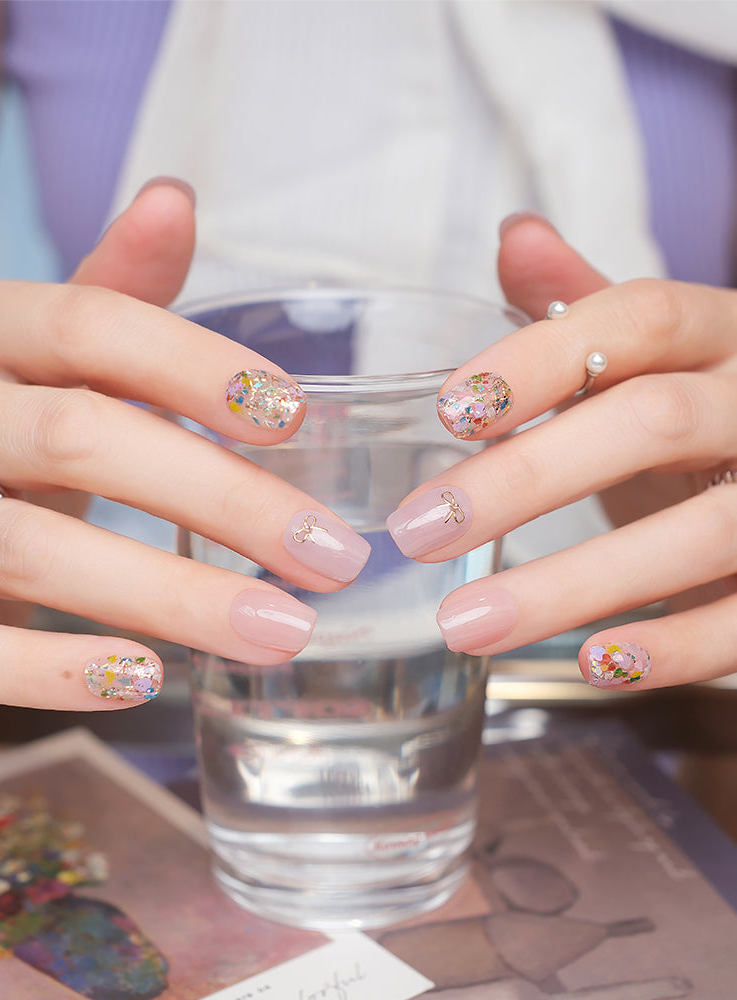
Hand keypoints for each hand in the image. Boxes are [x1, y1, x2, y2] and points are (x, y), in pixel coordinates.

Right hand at [0, 180, 369, 709]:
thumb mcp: (34, 354)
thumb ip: (106, 293)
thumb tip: (175, 199)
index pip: (91, 320)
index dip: (194, 365)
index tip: (297, 416)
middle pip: (84, 439)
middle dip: (222, 499)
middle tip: (332, 558)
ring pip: (32, 549)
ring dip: (169, 597)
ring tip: (282, 633)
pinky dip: (55, 671)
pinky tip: (150, 680)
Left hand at [388, 214, 736, 688]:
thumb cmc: (706, 432)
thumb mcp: (656, 369)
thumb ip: (588, 310)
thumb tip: (517, 234)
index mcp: (724, 336)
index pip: (640, 316)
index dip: (539, 357)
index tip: (447, 409)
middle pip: (650, 423)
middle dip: (525, 479)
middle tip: (419, 531)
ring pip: (700, 533)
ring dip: (571, 583)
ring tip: (465, 623)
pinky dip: (671, 648)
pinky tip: (588, 663)